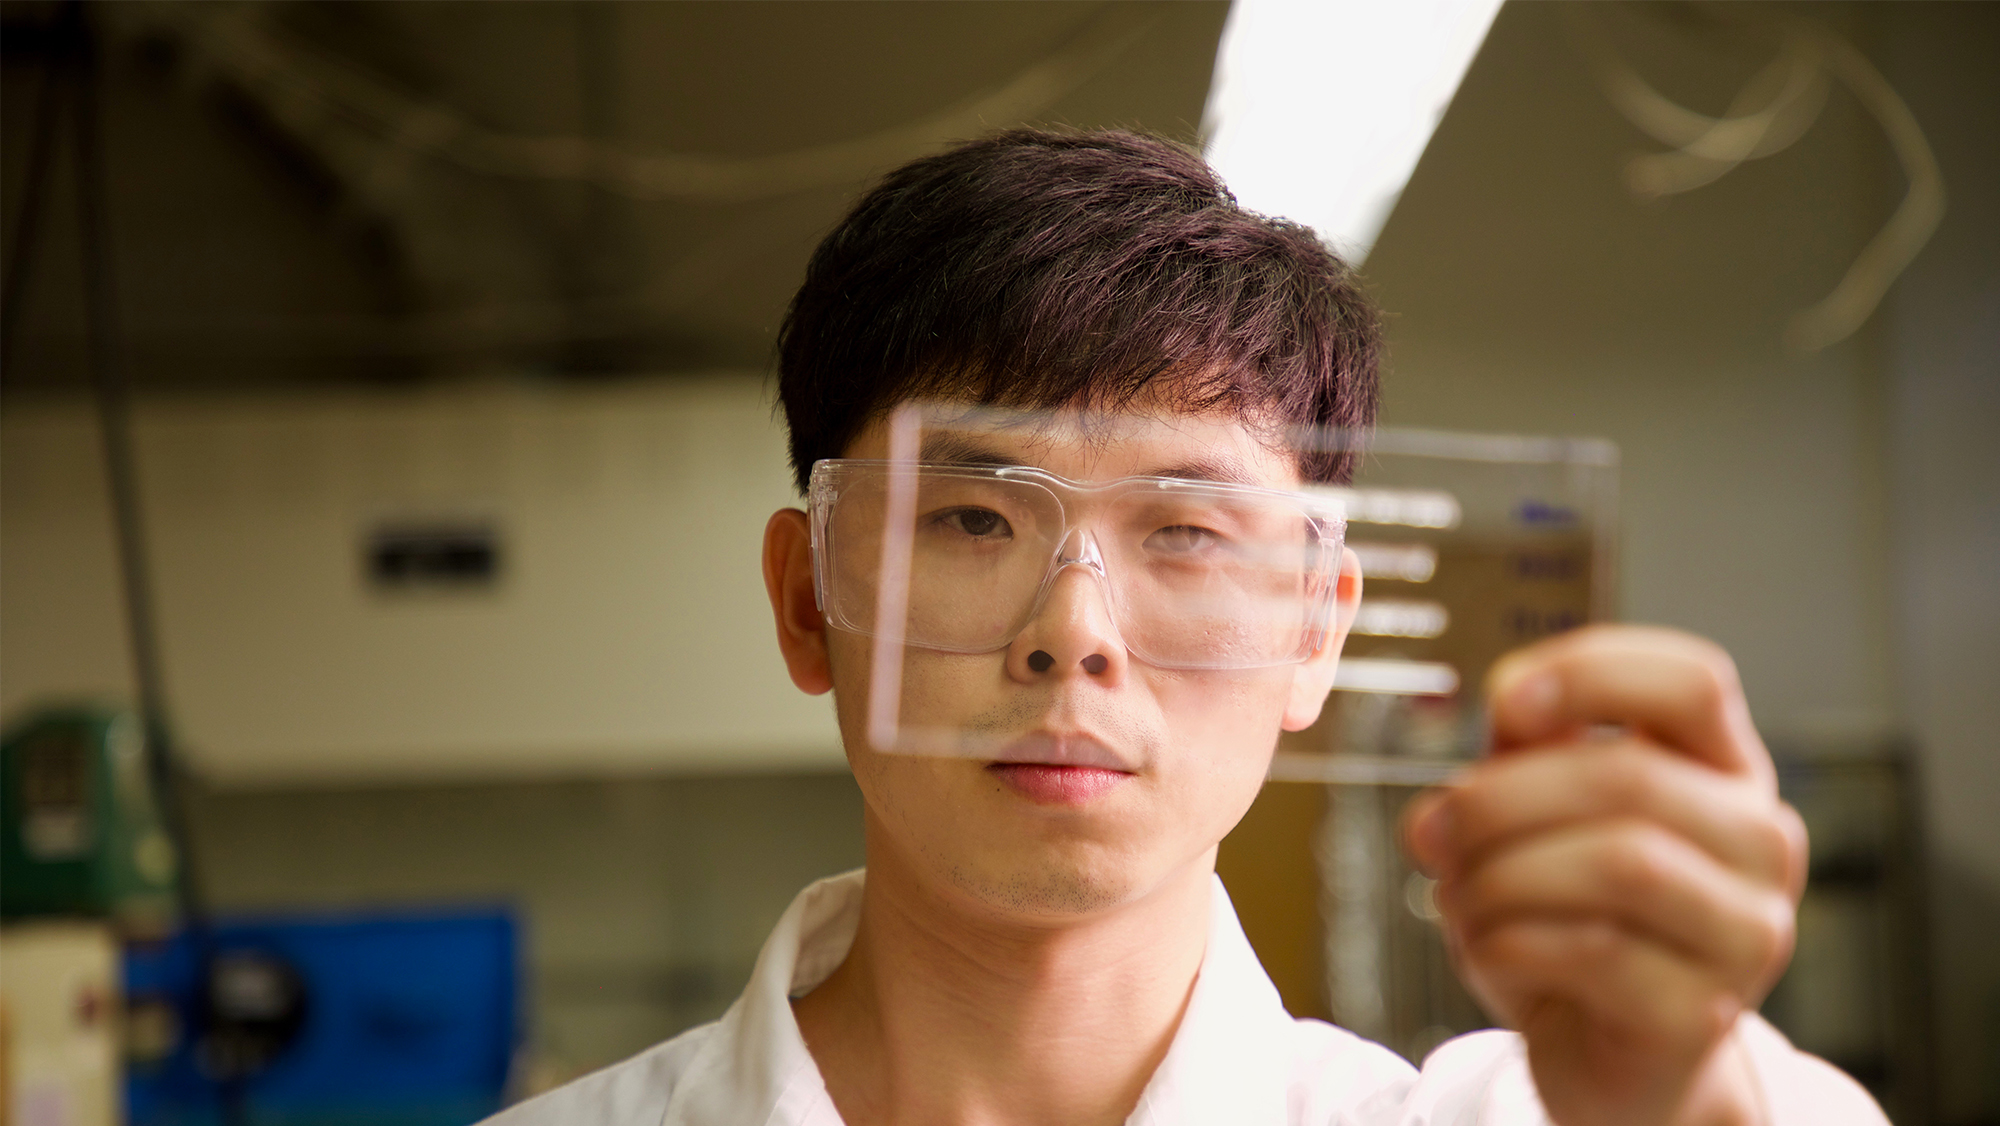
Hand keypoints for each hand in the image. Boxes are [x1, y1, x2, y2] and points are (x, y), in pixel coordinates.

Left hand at [1403, 625, 1808, 1125]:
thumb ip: (1523, 753)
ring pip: (1619, 863)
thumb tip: (1502, 710)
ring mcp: (1747, 932)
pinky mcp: (1705, 1014)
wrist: (1609, 1058)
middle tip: (1431, 830)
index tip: (1506, 703)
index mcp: (1723, 770)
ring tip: (1458, 896)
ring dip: (1502, 875)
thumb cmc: (1575, 918)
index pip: (1695, 681)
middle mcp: (1760, 842)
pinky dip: (1509, 943)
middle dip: (1501, 799)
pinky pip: (1594, 952)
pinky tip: (1489, 950)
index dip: (1593, 673)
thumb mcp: (1540, 818)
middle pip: (1631, 776)